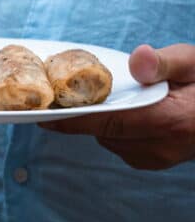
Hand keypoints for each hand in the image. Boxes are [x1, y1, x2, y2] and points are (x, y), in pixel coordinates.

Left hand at [43, 44, 194, 169]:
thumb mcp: (194, 63)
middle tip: (71, 91)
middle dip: (86, 112)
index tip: (42, 116)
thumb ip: (165, 62)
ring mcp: (158, 158)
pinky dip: (115, 128)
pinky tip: (125, 111)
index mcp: (170, 121)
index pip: (108, 123)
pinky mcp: (154, 161)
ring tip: (108, 98)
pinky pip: (119, 144)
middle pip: (103, 131)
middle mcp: (161, 146)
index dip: (72, 120)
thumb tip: (138, 60)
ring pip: (109, 138)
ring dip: (103, 120)